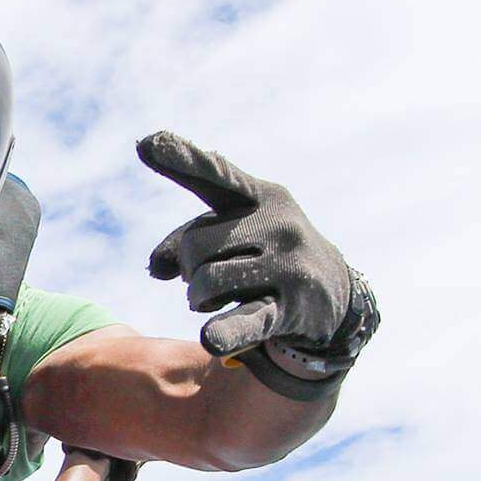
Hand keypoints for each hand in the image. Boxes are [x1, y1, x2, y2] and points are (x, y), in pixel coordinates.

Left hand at [138, 131, 354, 359]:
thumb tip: (156, 267)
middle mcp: (276, 223)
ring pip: (208, 281)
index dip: (182, 159)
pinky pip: (247, 318)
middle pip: (195, 244)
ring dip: (197, 298)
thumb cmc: (266, 254)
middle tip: (201, 276)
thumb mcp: (232, 235)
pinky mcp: (290, 307)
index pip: (215, 175)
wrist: (333, 294)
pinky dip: (226, 330)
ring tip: (209, 300)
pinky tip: (211, 338)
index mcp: (259, 196)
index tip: (147, 142)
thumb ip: (186, 240)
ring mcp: (286, 265)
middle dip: (188, 266)